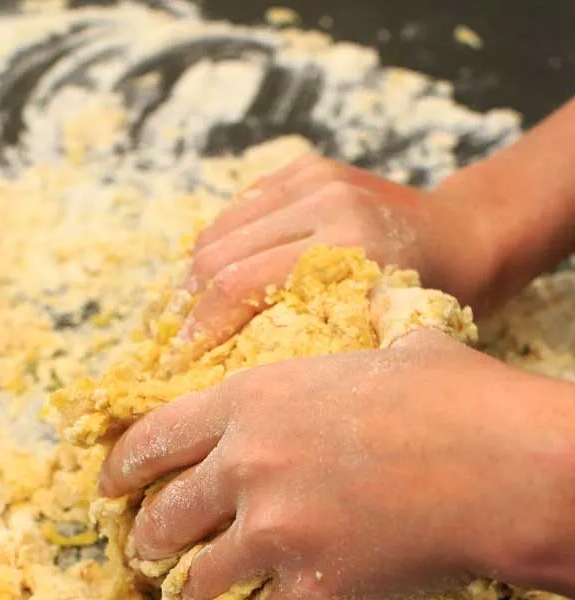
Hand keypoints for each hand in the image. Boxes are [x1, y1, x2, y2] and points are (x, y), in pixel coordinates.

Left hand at [100, 328, 574, 599]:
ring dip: (191, 593)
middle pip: (166, 514)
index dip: (123, 466)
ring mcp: (276, 531)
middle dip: (146, 540)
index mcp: (256, 399)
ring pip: (201, 578)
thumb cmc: (457, 397)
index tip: (108, 488)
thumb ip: (361, 341)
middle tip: (142, 553)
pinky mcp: (312, 586)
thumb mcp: (392, 348)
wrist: (501, 467)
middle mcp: (249, 465)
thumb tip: (382, 314)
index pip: (157, 435)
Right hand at [181, 152, 495, 348]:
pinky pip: (239, 209)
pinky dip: (221, 247)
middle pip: (217, 253)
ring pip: (219, 228)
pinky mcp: (305, 167)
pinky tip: (220, 282)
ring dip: (196, 278)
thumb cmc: (431, 301)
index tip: (179, 369)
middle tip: (178, 350)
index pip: (238, 284)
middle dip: (188, 307)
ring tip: (193, 320)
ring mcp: (312, 177)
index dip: (199, 331)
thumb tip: (232, 386)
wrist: (466, 234)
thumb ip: (314, 349)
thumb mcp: (380, 335)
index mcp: (345, 245)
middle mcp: (324, 200)